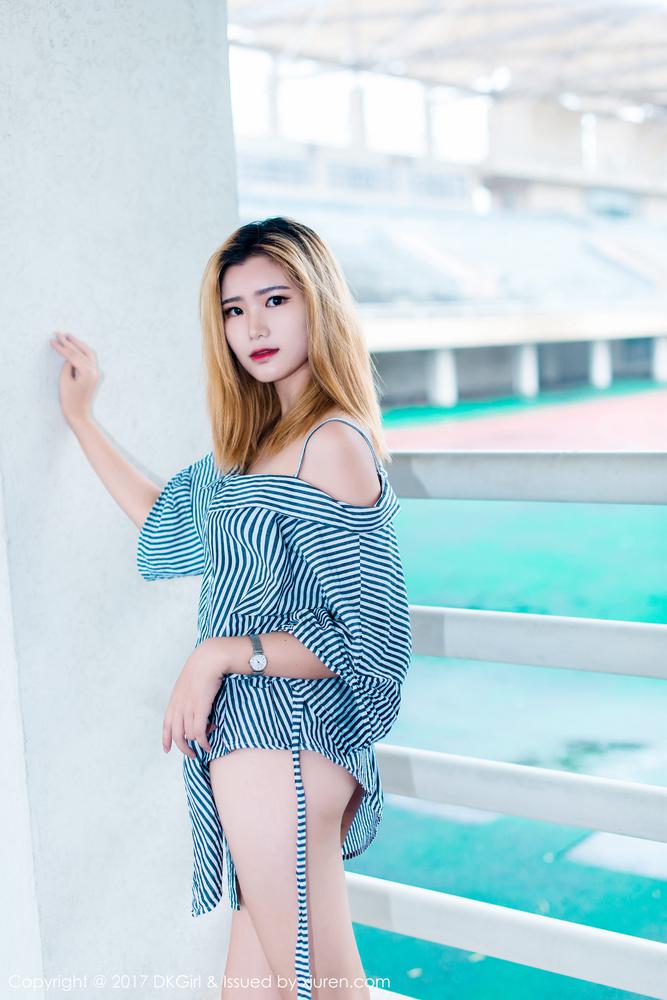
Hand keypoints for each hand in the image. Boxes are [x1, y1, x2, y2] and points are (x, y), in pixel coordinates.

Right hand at [49, 331, 100, 427]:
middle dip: (71, 341)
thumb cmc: (70, 400)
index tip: (52, 340)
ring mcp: (96, 373)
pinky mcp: (94, 375)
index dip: (62, 346)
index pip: (73, 355)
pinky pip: (89, 359)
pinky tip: (75, 347)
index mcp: (87, 372)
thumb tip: (69, 356)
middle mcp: (94, 370)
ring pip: (88, 353)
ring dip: (78, 344)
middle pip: (83, 350)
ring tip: (68, 336)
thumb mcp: (65, 381)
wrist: (79, 414)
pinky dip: (82, 351)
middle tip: (59, 333)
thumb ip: (68, 365)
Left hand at [162, 639, 228, 757]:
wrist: (208, 659)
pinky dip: (203, 741)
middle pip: (176, 735)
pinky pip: (199, 732)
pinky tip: (208, 743)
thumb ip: (187, 695)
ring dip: (197, 744)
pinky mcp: (200, 709)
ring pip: (188, 735)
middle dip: (183, 747)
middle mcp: (179, 706)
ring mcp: (188, 708)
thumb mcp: (189, 682)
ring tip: (206, 744)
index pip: (166, 724)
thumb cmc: (202, 667)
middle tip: (192, 754)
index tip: (167, 749)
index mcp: (174, 700)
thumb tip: (194, 706)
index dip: (165, 739)